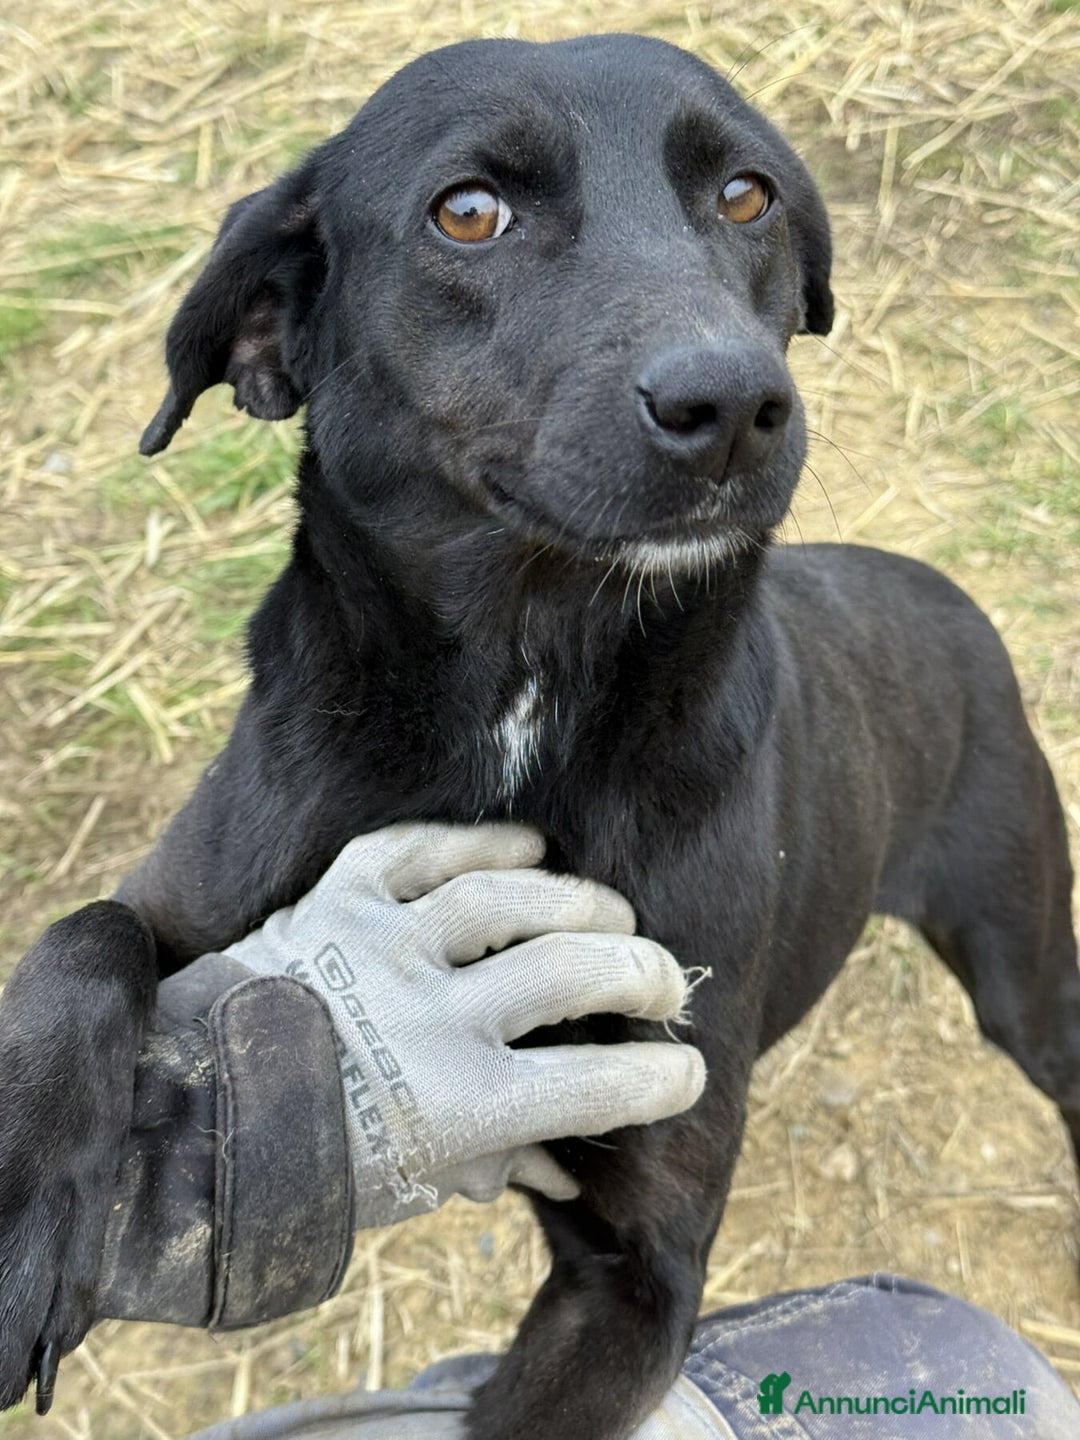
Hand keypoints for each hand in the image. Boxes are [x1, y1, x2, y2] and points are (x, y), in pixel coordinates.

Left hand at [225, 822, 704, 1226]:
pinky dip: (478, 842)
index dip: (660, 1079)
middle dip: (640, 972)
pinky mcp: (337, 900)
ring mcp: (381, 948)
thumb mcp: (411, 1185)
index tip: (687, 1071)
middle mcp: (426, 1017)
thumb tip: (576, 1175)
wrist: (181, 1116)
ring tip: (609, 913)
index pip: (593, 1087)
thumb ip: (498, 1167)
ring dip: (575, 899)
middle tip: (663, 979)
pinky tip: (527, 849)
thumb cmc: (306, 1166)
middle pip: (569, 971)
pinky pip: (418, 850)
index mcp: (456, 1105)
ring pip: (504, 898)